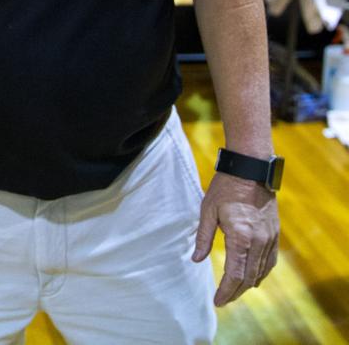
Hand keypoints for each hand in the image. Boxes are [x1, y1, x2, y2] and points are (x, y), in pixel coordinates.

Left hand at [192, 171, 279, 305]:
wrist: (250, 170)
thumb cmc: (225, 188)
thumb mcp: (207, 211)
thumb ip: (203, 237)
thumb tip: (196, 259)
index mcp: (240, 237)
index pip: (235, 273)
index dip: (226, 290)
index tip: (217, 301)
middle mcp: (259, 241)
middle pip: (249, 277)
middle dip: (235, 291)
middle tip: (223, 300)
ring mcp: (270, 238)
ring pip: (262, 271)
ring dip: (248, 284)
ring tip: (234, 291)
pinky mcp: (275, 234)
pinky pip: (270, 261)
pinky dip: (261, 273)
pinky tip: (253, 277)